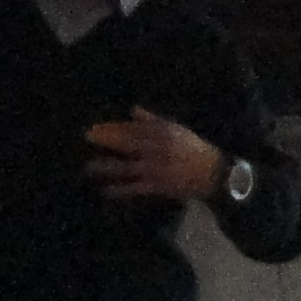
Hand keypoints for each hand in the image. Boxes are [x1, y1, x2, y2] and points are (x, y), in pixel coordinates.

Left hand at [86, 107, 225, 201]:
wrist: (213, 173)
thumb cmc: (194, 149)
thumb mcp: (175, 129)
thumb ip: (153, 120)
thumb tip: (133, 110)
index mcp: (162, 132)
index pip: (132, 129)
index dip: (112, 128)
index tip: (95, 128)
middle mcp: (157, 149)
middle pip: (126, 144)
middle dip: (106, 141)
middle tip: (87, 139)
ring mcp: (156, 168)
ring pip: (127, 167)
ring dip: (107, 167)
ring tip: (89, 167)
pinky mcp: (158, 186)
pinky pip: (135, 187)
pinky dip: (120, 189)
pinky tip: (107, 191)